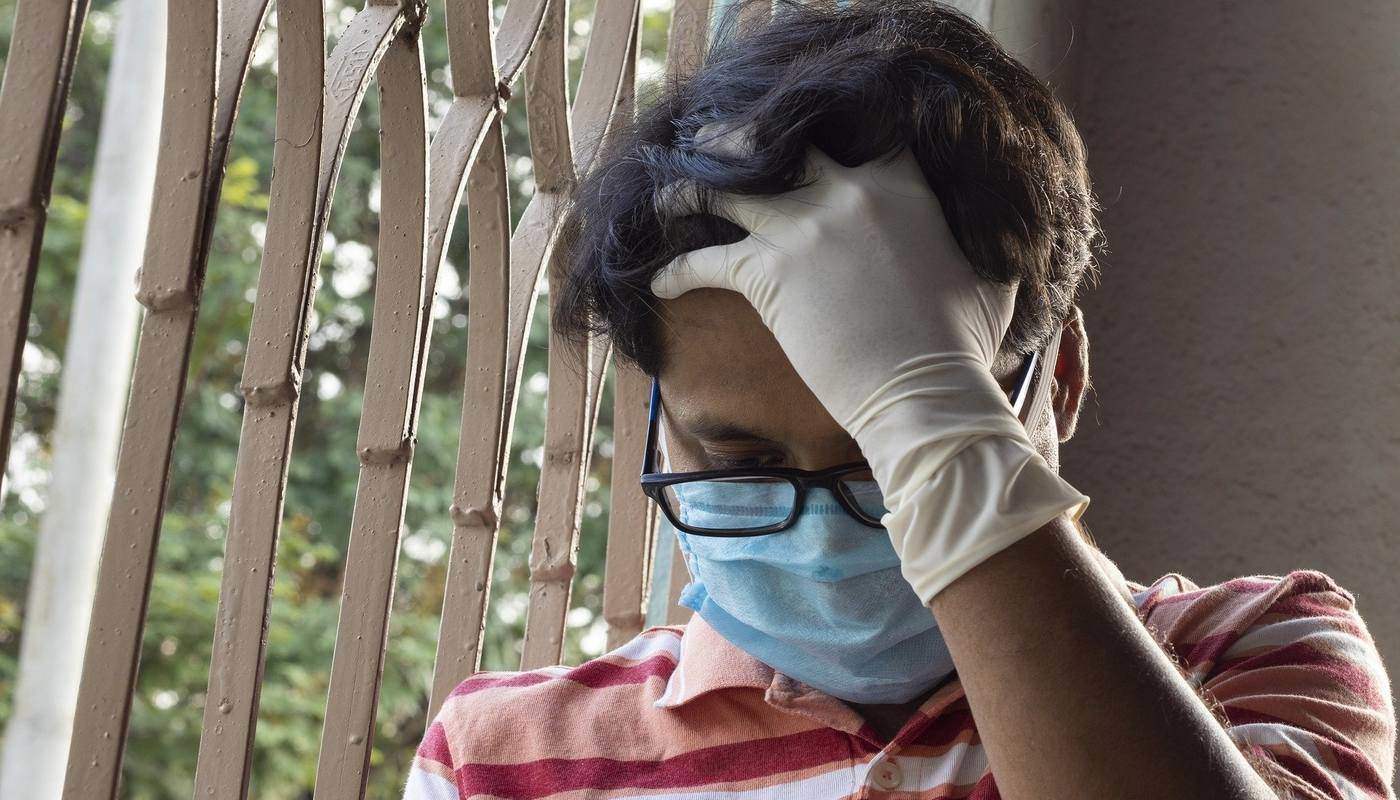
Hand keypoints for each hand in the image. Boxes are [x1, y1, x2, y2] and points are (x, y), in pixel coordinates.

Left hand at [651, 133, 1087, 601]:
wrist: (926, 394)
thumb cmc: (964, 345)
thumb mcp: (991, 274)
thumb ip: (979, 236)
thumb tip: (1004, 233)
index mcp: (904, 184)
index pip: (859, 130)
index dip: (828, 131)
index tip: (806, 140)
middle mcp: (849, 192)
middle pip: (782, 145)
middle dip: (748, 143)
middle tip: (724, 149)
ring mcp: (804, 229)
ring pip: (727, 190)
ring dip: (691, 192)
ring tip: (669, 197)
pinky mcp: (767, 274)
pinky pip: (704, 261)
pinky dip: (675, 272)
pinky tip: (656, 283)